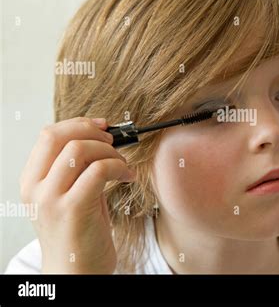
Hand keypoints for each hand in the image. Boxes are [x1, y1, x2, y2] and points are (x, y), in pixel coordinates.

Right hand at [20, 117, 135, 273]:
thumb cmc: (78, 232)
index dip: (79, 124)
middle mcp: (36, 188)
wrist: (75, 272)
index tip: (102, 126)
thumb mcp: (70, 194)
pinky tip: (128, 177)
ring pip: (80, 150)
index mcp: (32, 180)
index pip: (48, 135)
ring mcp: (51, 199)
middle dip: (93, 133)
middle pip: (60, 136)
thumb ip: (76, 168)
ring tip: (122, 166)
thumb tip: (98, 136)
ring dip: (110, 152)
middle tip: (113, 143)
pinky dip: (119, 167)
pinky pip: (99, 171)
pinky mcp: (72, 209)